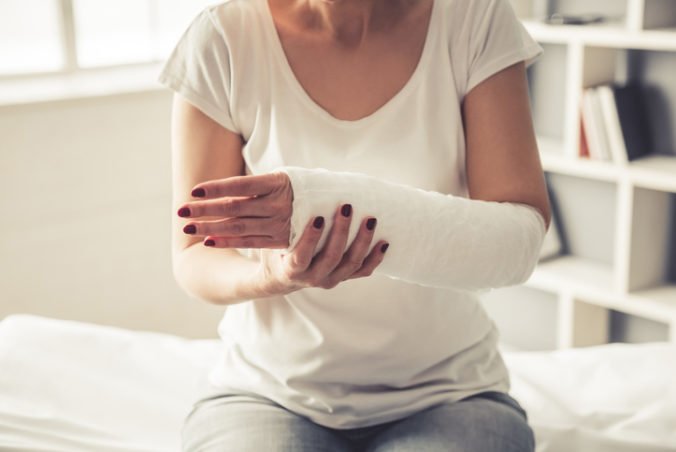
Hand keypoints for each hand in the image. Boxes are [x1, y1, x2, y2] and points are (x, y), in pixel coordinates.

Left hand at [177, 172, 292, 247]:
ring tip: (188, 227)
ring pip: (238, 226)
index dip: (216, 188)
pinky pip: (249, 241)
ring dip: (210, 227)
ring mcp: (279, 223)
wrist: (332, 207)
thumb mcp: (283, 178)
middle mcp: (278, 204)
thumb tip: (218, 192)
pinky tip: (208, 240)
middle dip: (205, 209)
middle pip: (234, 207)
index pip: (240, 185)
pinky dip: (227, 241)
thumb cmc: (299, 188)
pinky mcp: (280, 239)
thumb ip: (255, 186)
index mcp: (278, 183)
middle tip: (181, 211)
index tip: (193, 190)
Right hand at [255, 204, 389, 295]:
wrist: (284, 276)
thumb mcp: (273, 240)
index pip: (302, 257)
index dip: (310, 239)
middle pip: (332, 258)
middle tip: (346, 208)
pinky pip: (363, 271)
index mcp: (292, 270)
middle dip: (341, 233)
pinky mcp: (343, 277)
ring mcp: (330, 279)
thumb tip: (275, 192)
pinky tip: (384, 242)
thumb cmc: (277, 250)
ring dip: (362, 242)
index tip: (318, 218)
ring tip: (370, 220)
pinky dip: (376, 258)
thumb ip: (279, 223)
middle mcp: (313, 278)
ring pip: (351, 264)